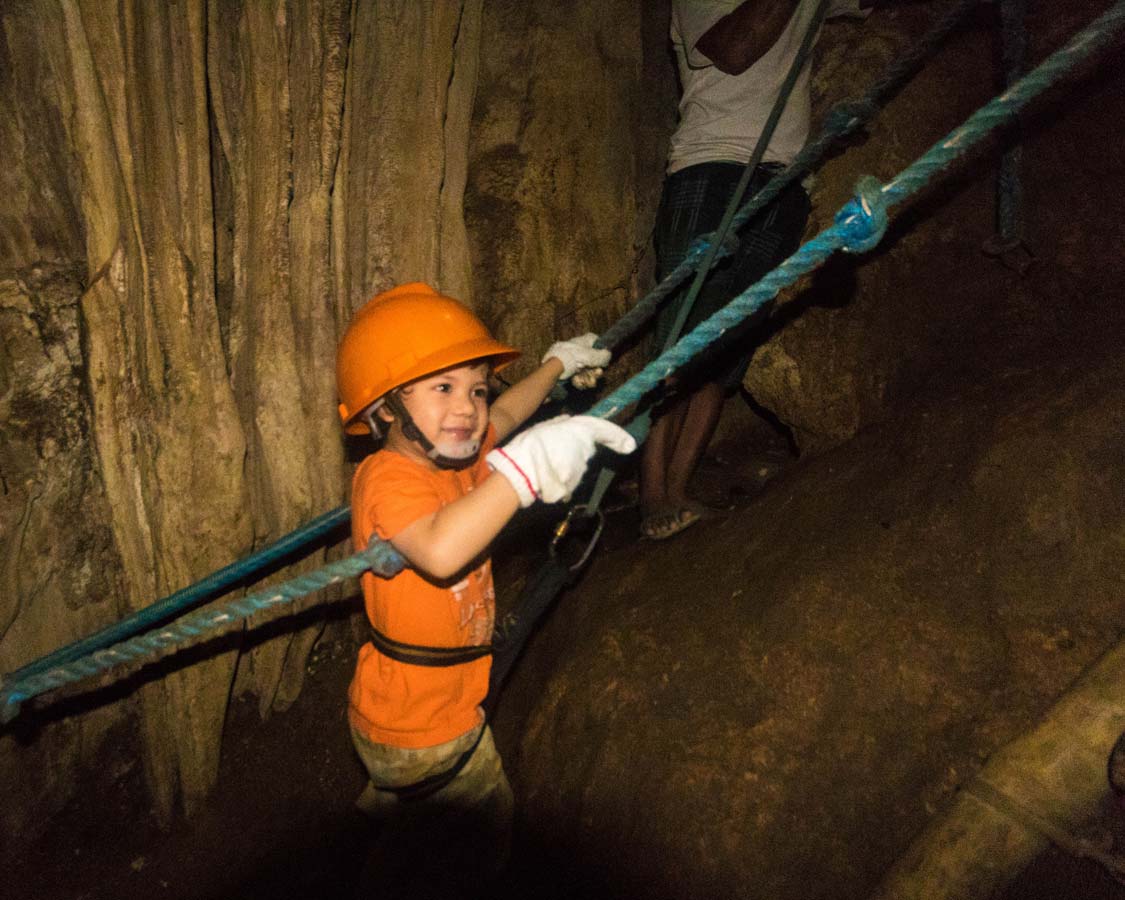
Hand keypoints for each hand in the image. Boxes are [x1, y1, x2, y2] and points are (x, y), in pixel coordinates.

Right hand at [486, 415, 636, 506]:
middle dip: (576, 447)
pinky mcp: (572, 485)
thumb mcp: (544, 426)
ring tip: (544, 459)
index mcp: (581, 432)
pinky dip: (560, 474)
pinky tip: (544, 472)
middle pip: (586, 448)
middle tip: (554, 445)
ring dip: (566, 461)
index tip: (630, 444)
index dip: (618, 437)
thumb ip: (560, 425)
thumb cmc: (532, 444)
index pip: (604, 432)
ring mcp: (580, 471)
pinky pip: (569, 477)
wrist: (522, 472)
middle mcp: (585, 452)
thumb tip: (568, 422)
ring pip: (577, 463)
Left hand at [542, 333, 611, 386]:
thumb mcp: (596, 355)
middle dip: (596, 371)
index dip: (602, 353)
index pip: (598, 343)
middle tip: (597, 374)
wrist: (557, 365)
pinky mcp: (566, 369)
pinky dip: (578, 381)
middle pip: (593, 362)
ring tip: (588, 382)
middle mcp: (579, 348)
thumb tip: (608, 354)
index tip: (603, 361)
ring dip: (589, 378)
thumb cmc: (578, 356)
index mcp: (586, 340)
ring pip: (585, 371)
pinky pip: (577, 376)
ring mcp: (572, 359)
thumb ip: (606, 355)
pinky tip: (577, 381)